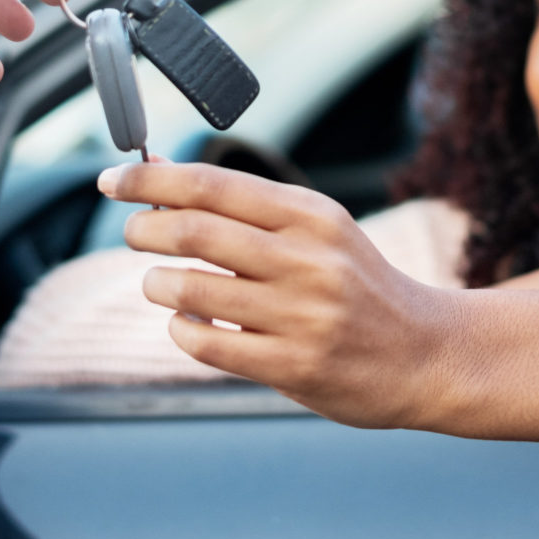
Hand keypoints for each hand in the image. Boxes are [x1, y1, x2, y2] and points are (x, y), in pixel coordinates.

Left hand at [99, 161, 455, 428]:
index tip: (111, 180)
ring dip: (157, 284)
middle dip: (144, 230)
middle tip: (133, 233)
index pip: (211, 185)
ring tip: (160, 283)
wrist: (427, 353)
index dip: (149, 180)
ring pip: (192, 290)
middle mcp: (307, 260)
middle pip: (194, 231)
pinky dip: (182, 330)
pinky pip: (209, 345)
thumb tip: (158, 172)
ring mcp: (302, 316)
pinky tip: (188, 322)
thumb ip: (241, 205)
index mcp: (310, 216)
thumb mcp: (314, 229)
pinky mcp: (295, 366)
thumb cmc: (357, 285)